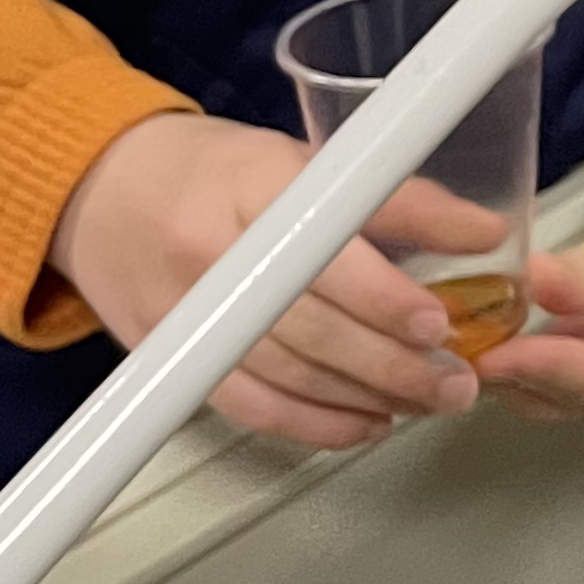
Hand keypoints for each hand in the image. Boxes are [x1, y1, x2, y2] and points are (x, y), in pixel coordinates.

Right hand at [49, 112, 488, 451]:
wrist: (100, 193)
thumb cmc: (216, 172)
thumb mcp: (300, 159)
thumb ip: (388, 196)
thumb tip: (483, 232)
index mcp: (252, 183)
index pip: (325, 244)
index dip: (383, 292)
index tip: (438, 319)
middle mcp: (214, 252)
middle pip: (311, 324)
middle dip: (395, 361)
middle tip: (458, 378)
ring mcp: (189, 312)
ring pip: (288, 373)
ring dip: (370, 396)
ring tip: (432, 399)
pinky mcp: (174, 358)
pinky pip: (251, 408)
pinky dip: (315, 423)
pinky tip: (368, 423)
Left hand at [480, 174, 583, 420]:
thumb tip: (529, 287)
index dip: (541, 366)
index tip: (486, 354)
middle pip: (582, 395)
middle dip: (521, 372)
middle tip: (458, 345)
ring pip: (570, 391)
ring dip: (522, 366)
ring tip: (468, 338)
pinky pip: (575, 369)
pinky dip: (537, 352)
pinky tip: (500, 331)